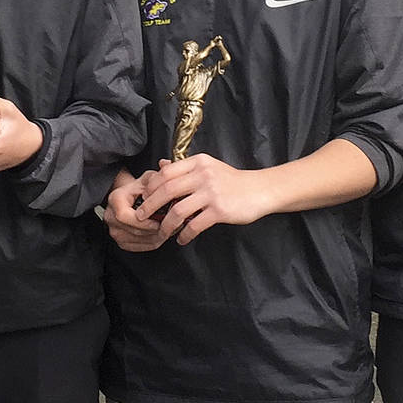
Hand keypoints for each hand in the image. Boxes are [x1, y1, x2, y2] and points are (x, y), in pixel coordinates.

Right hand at [105, 167, 165, 252]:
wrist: (129, 198)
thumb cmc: (139, 188)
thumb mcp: (148, 178)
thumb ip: (159, 174)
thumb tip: (167, 165)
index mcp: (115, 200)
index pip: (125, 216)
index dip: (144, 221)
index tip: (160, 220)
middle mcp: (110, 217)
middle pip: (134, 231)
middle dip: (155, 230)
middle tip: (173, 226)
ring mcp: (114, 231)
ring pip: (138, 240)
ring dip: (157, 237)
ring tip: (170, 230)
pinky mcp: (120, 241)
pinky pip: (139, 247)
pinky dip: (153, 243)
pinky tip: (162, 235)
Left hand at [133, 153, 277, 246]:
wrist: (260, 190)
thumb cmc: (232, 181)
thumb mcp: (208, 167)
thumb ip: (185, 168)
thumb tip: (160, 165)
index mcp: (198, 163)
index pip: (166, 172)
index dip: (151, 186)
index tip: (144, 198)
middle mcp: (203, 175)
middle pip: (166, 190)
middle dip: (150, 205)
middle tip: (142, 217)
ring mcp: (212, 193)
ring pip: (178, 210)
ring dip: (166, 224)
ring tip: (162, 232)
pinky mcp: (220, 210)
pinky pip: (195, 225)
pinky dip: (184, 234)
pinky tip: (182, 239)